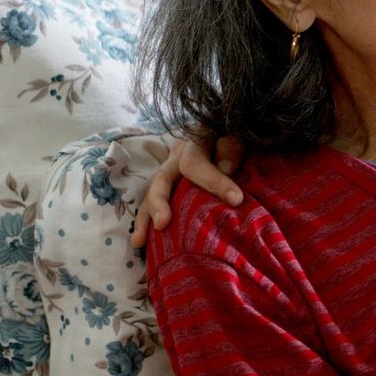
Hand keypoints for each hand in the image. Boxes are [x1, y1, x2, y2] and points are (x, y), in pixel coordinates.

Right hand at [130, 136, 244, 246]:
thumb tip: (226, 168)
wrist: (228, 134)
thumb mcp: (237, 135)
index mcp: (194, 142)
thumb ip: (231, 146)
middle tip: (162, 223)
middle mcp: (176, 156)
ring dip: (145, 217)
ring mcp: (170, 170)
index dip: (214, 181)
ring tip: (138, 241)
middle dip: (159, 202)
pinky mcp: (170, 185)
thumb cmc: (235, 137)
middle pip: (161, 178)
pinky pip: (154, 203)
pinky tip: (143, 242)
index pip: (195, 163)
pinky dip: (148, 220)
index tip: (236, 200)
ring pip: (151, 193)